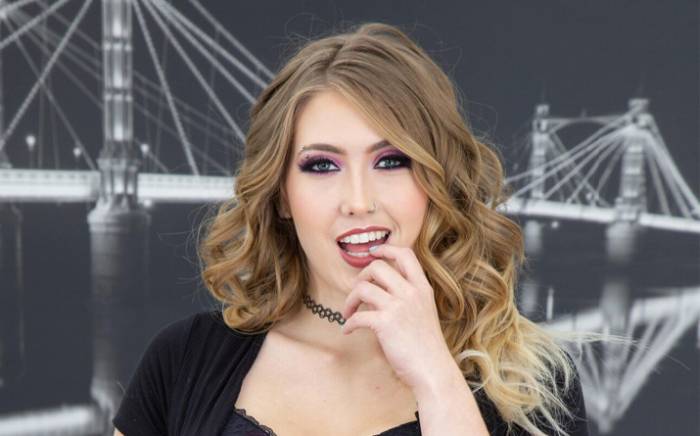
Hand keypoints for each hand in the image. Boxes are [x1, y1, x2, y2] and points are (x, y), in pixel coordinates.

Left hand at [341, 243, 458, 393]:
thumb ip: (407, 296)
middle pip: (377, 267)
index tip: (373, 253)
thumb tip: (378, 288)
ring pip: (363, 288)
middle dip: (361, 277)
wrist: (433, 370)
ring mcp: (398, 307)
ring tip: (348, 312)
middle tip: (357, 292)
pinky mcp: (385, 324)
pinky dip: (348, 323)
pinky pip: (357, 315)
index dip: (386, 249)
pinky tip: (348, 330)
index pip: (405, 254)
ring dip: (349, 301)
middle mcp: (411, 293)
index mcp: (422, 288)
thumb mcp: (424, 312)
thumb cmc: (426, 346)